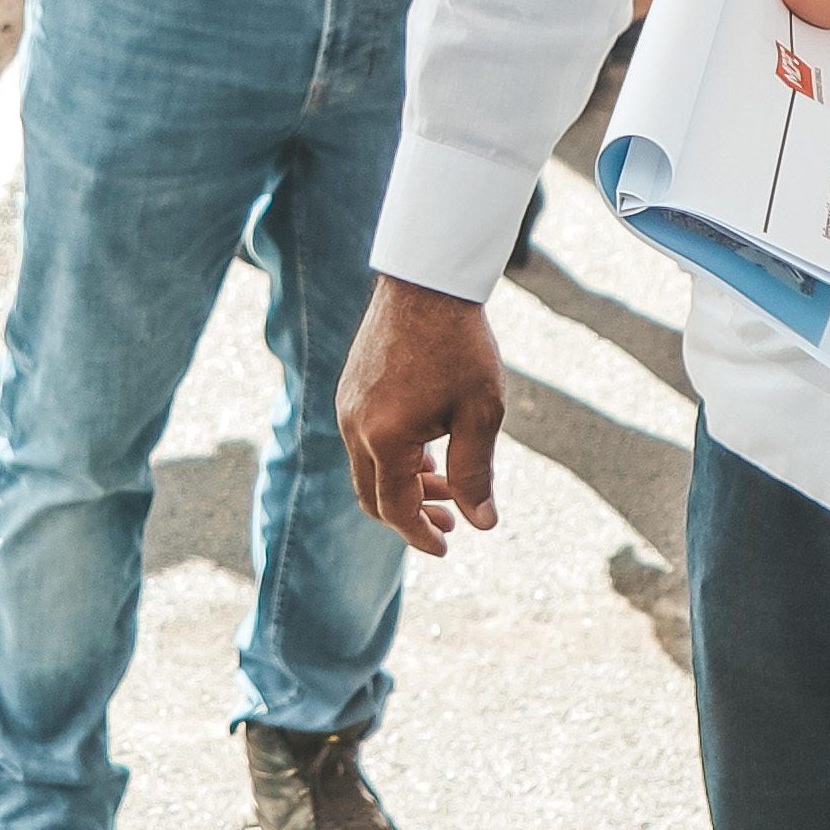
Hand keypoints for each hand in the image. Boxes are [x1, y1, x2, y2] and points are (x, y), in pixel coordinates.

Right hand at [339, 281, 503, 556]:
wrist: (427, 282)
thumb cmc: (461, 345)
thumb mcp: (480, 414)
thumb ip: (476, 474)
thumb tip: (482, 524)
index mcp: (386, 438)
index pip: (396, 509)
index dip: (421, 535)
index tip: (447, 547)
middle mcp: (355, 426)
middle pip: (372, 497)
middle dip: (411, 516)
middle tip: (451, 522)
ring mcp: (347, 406)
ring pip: (367, 468)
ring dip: (404, 484)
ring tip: (446, 481)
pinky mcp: (350, 389)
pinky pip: (364, 440)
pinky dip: (393, 457)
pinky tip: (429, 445)